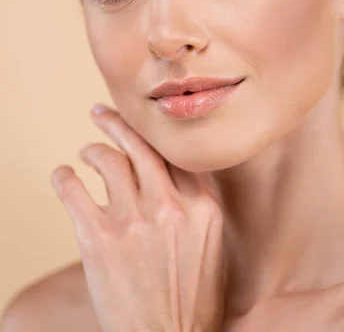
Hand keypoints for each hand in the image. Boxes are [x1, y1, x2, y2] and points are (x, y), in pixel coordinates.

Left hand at [50, 104, 226, 331]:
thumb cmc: (195, 298)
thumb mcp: (212, 244)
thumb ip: (196, 204)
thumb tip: (172, 173)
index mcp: (201, 206)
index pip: (174, 153)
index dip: (152, 132)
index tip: (139, 121)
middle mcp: (169, 206)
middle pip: (139, 146)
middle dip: (117, 123)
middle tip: (100, 113)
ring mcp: (133, 221)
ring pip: (107, 161)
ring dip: (93, 150)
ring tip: (86, 151)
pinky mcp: (99, 240)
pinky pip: (74, 191)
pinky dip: (64, 177)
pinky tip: (63, 175)